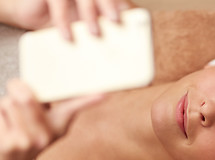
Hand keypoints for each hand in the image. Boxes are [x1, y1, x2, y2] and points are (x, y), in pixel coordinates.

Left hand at [0, 80, 103, 159]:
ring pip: (10, 103)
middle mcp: (48, 135)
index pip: (75, 107)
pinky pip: (0, 112)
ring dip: (5, 105)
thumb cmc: (22, 139)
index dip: (90, 100)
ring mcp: (31, 141)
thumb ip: (42, 104)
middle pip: (29, 97)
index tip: (104, 94)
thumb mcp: (40, 123)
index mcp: (59, 126)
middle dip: (18, 88)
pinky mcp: (13, 144)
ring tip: (10, 119)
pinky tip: (4, 129)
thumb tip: (29, 89)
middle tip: (17, 88)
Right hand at [12, 0, 136, 39]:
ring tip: (94, 33)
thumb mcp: (85, 25)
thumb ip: (103, 28)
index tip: (129, 18)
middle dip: (109, 5)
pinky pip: (58, 3)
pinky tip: (67, 36)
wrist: (33, 12)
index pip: (115, 1)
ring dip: (89, 13)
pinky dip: (63, 21)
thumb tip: (123, 47)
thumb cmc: (66, 20)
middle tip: (115, 20)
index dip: (121, 6)